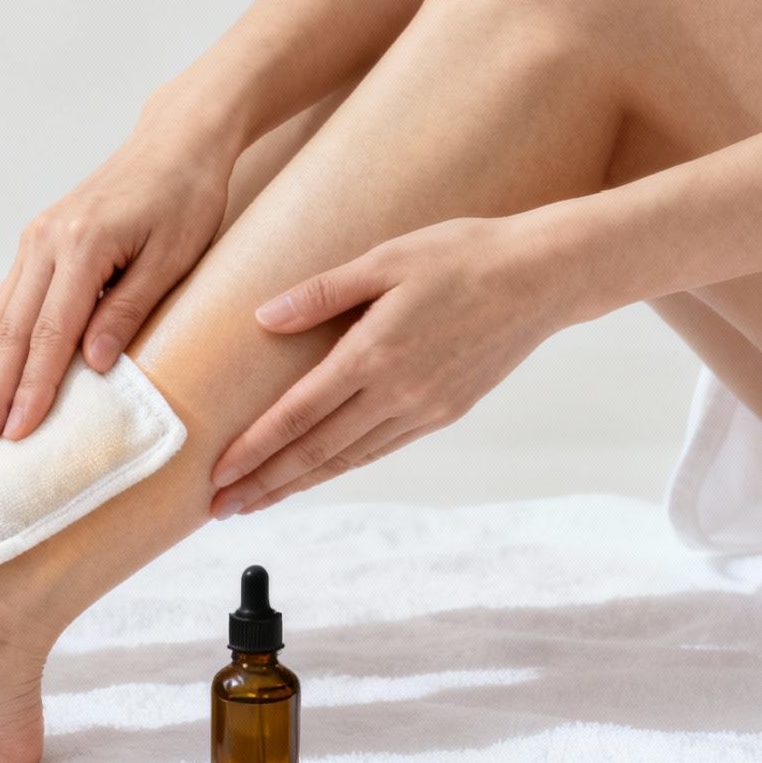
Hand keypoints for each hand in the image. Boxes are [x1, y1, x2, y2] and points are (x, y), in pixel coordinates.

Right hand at [0, 110, 237, 452]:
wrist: (175, 141)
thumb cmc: (187, 198)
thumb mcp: (174, 257)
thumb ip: (131, 310)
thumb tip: (93, 366)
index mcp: (82, 245)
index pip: (50, 333)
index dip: (32, 388)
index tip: (18, 434)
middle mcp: (45, 242)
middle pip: (9, 332)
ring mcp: (34, 242)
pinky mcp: (35, 245)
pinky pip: (4, 306)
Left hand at [209, 212, 586, 517]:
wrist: (542, 277)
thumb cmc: (463, 255)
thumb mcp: (386, 258)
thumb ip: (323, 292)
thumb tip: (265, 317)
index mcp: (374, 353)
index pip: (299, 414)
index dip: (254, 448)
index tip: (218, 473)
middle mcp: (398, 392)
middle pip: (317, 451)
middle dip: (264, 483)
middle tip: (221, 507)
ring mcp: (424, 408)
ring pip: (348, 459)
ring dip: (298, 483)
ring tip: (257, 500)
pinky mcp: (444, 413)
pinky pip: (380, 449)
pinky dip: (342, 467)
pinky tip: (315, 475)